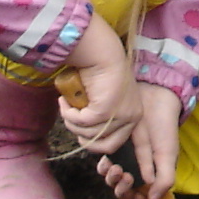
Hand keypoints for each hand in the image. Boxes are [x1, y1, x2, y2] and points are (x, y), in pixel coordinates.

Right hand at [58, 15, 142, 148]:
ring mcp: (120, 115)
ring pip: (88, 133)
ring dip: (71, 121)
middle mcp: (131, 118)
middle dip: (82, 138)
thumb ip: (103, 117)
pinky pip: (81, 122)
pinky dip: (68, 113)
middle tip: (72, 122)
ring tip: (66, 104)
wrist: (103, 52)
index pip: (114, 144)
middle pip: (103, 146)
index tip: (81, 132)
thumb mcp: (108, 99)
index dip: (93, 141)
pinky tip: (64, 100)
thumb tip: (86, 134)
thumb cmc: (102, 71)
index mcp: (134, 116)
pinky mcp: (105, 111)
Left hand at [99, 83, 182, 198]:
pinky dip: (104, 168)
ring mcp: (124, 160)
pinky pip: (103, 166)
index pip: (142, 198)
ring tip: (117, 169)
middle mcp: (137, 170)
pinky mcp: (112, 149)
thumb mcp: (168, 154)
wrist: (152, 100)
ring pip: (113, 181)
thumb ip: (165, 178)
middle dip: (123, 191)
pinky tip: (108, 162)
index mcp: (153, 175)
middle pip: (125, 192)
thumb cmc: (163, 128)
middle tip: (127, 178)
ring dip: (113, 180)